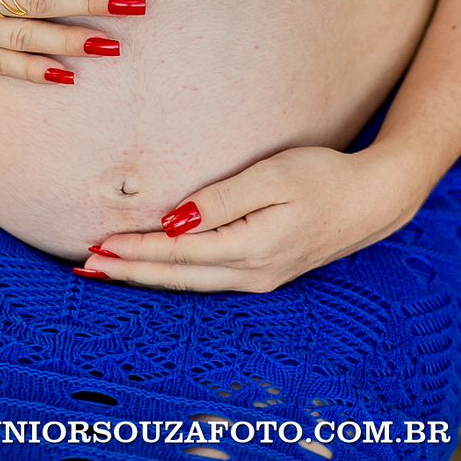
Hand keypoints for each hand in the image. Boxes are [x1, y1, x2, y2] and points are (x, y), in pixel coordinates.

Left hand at [79, 141, 429, 291]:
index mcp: (251, 249)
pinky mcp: (265, 272)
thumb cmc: (324, 177)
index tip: (98, 245)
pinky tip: (158, 269)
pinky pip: (208, 280)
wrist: (373, 201)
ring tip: (109, 269)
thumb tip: (175, 222)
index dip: (136, 249)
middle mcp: (251, 273)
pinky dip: (175, 275)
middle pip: (177, 277)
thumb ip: (223, 200)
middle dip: (130, 271)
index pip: (178, 252)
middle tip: (86, 267)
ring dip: (147, 276)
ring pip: (190, 283)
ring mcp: (259, 278)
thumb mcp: (274, 177)